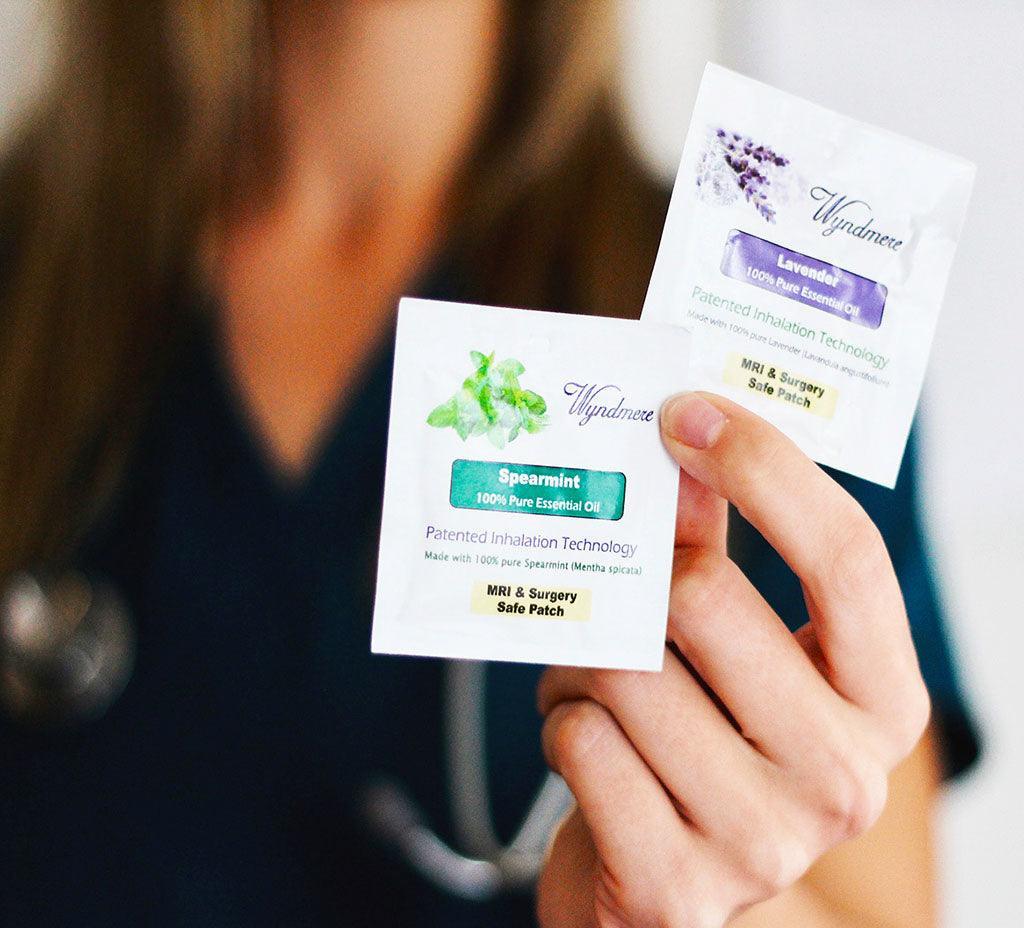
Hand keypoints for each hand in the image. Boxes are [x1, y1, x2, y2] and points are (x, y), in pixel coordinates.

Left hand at [536, 392, 929, 927]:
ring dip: (583, 665)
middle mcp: (842, 778)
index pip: (846, 556)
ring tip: (594, 688)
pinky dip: (562, 724)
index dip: (765, 467)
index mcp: (881, 701)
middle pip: (704, 599)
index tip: (688, 414)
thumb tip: (685, 445)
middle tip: (617, 599)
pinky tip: (585, 745)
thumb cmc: (701, 744)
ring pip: (624, 671)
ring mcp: (764, 843)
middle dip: (636, 585)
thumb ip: (715, 551)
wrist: (662, 883)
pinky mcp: (674, 889)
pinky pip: (582, 743)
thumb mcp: (733, 651)